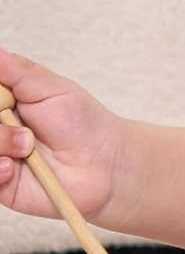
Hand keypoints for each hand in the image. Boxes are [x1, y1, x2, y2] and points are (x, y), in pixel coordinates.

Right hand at [0, 46, 125, 224]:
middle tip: (22, 125)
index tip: (5, 100)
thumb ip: (17, 71)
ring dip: (1, 142)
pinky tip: (13, 167)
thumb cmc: (83, 123)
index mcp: (4, 100)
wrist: (105, 164)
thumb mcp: (51, 88)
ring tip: (28, 145)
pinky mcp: (0, 183)